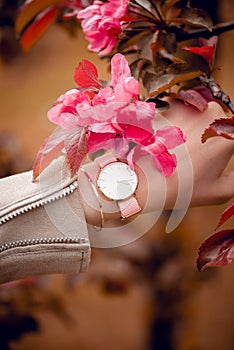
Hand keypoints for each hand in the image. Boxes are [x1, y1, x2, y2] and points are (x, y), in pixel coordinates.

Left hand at [78, 99, 233, 225]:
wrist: (143, 181)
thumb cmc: (181, 188)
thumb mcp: (220, 191)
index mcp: (229, 134)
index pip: (233, 131)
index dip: (224, 143)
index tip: (212, 151)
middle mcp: (211, 114)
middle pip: (217, 118)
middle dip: (209, 131)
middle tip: (194, 152)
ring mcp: (188, 106)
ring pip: (197, 109)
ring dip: (192, 122)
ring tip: (178, 144)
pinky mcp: (167, 104)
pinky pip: (176, 106)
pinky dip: (173, 116)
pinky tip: (167, 134)